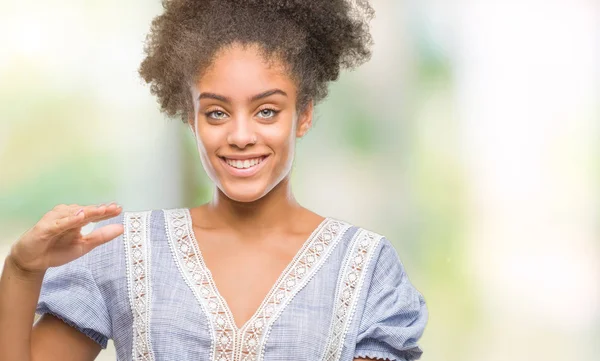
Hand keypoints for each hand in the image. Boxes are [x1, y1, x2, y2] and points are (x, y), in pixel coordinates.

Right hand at [8, 203, 123, 273]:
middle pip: (87, 211)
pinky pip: (60, 223)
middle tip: (114, 208)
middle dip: (101, 210)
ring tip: (102, 209)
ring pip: (74, 214)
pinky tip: (80, 216)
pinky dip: (70, 220)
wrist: (33, 262)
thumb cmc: (57, 251)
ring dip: (88, 211)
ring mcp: (56, 220)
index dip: (107, 212)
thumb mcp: (84, 246)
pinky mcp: (46, 227)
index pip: (95, 214)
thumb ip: (101, 237)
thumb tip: (122, 228)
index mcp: (77, 220)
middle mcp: (67, 216)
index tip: (120, 209)